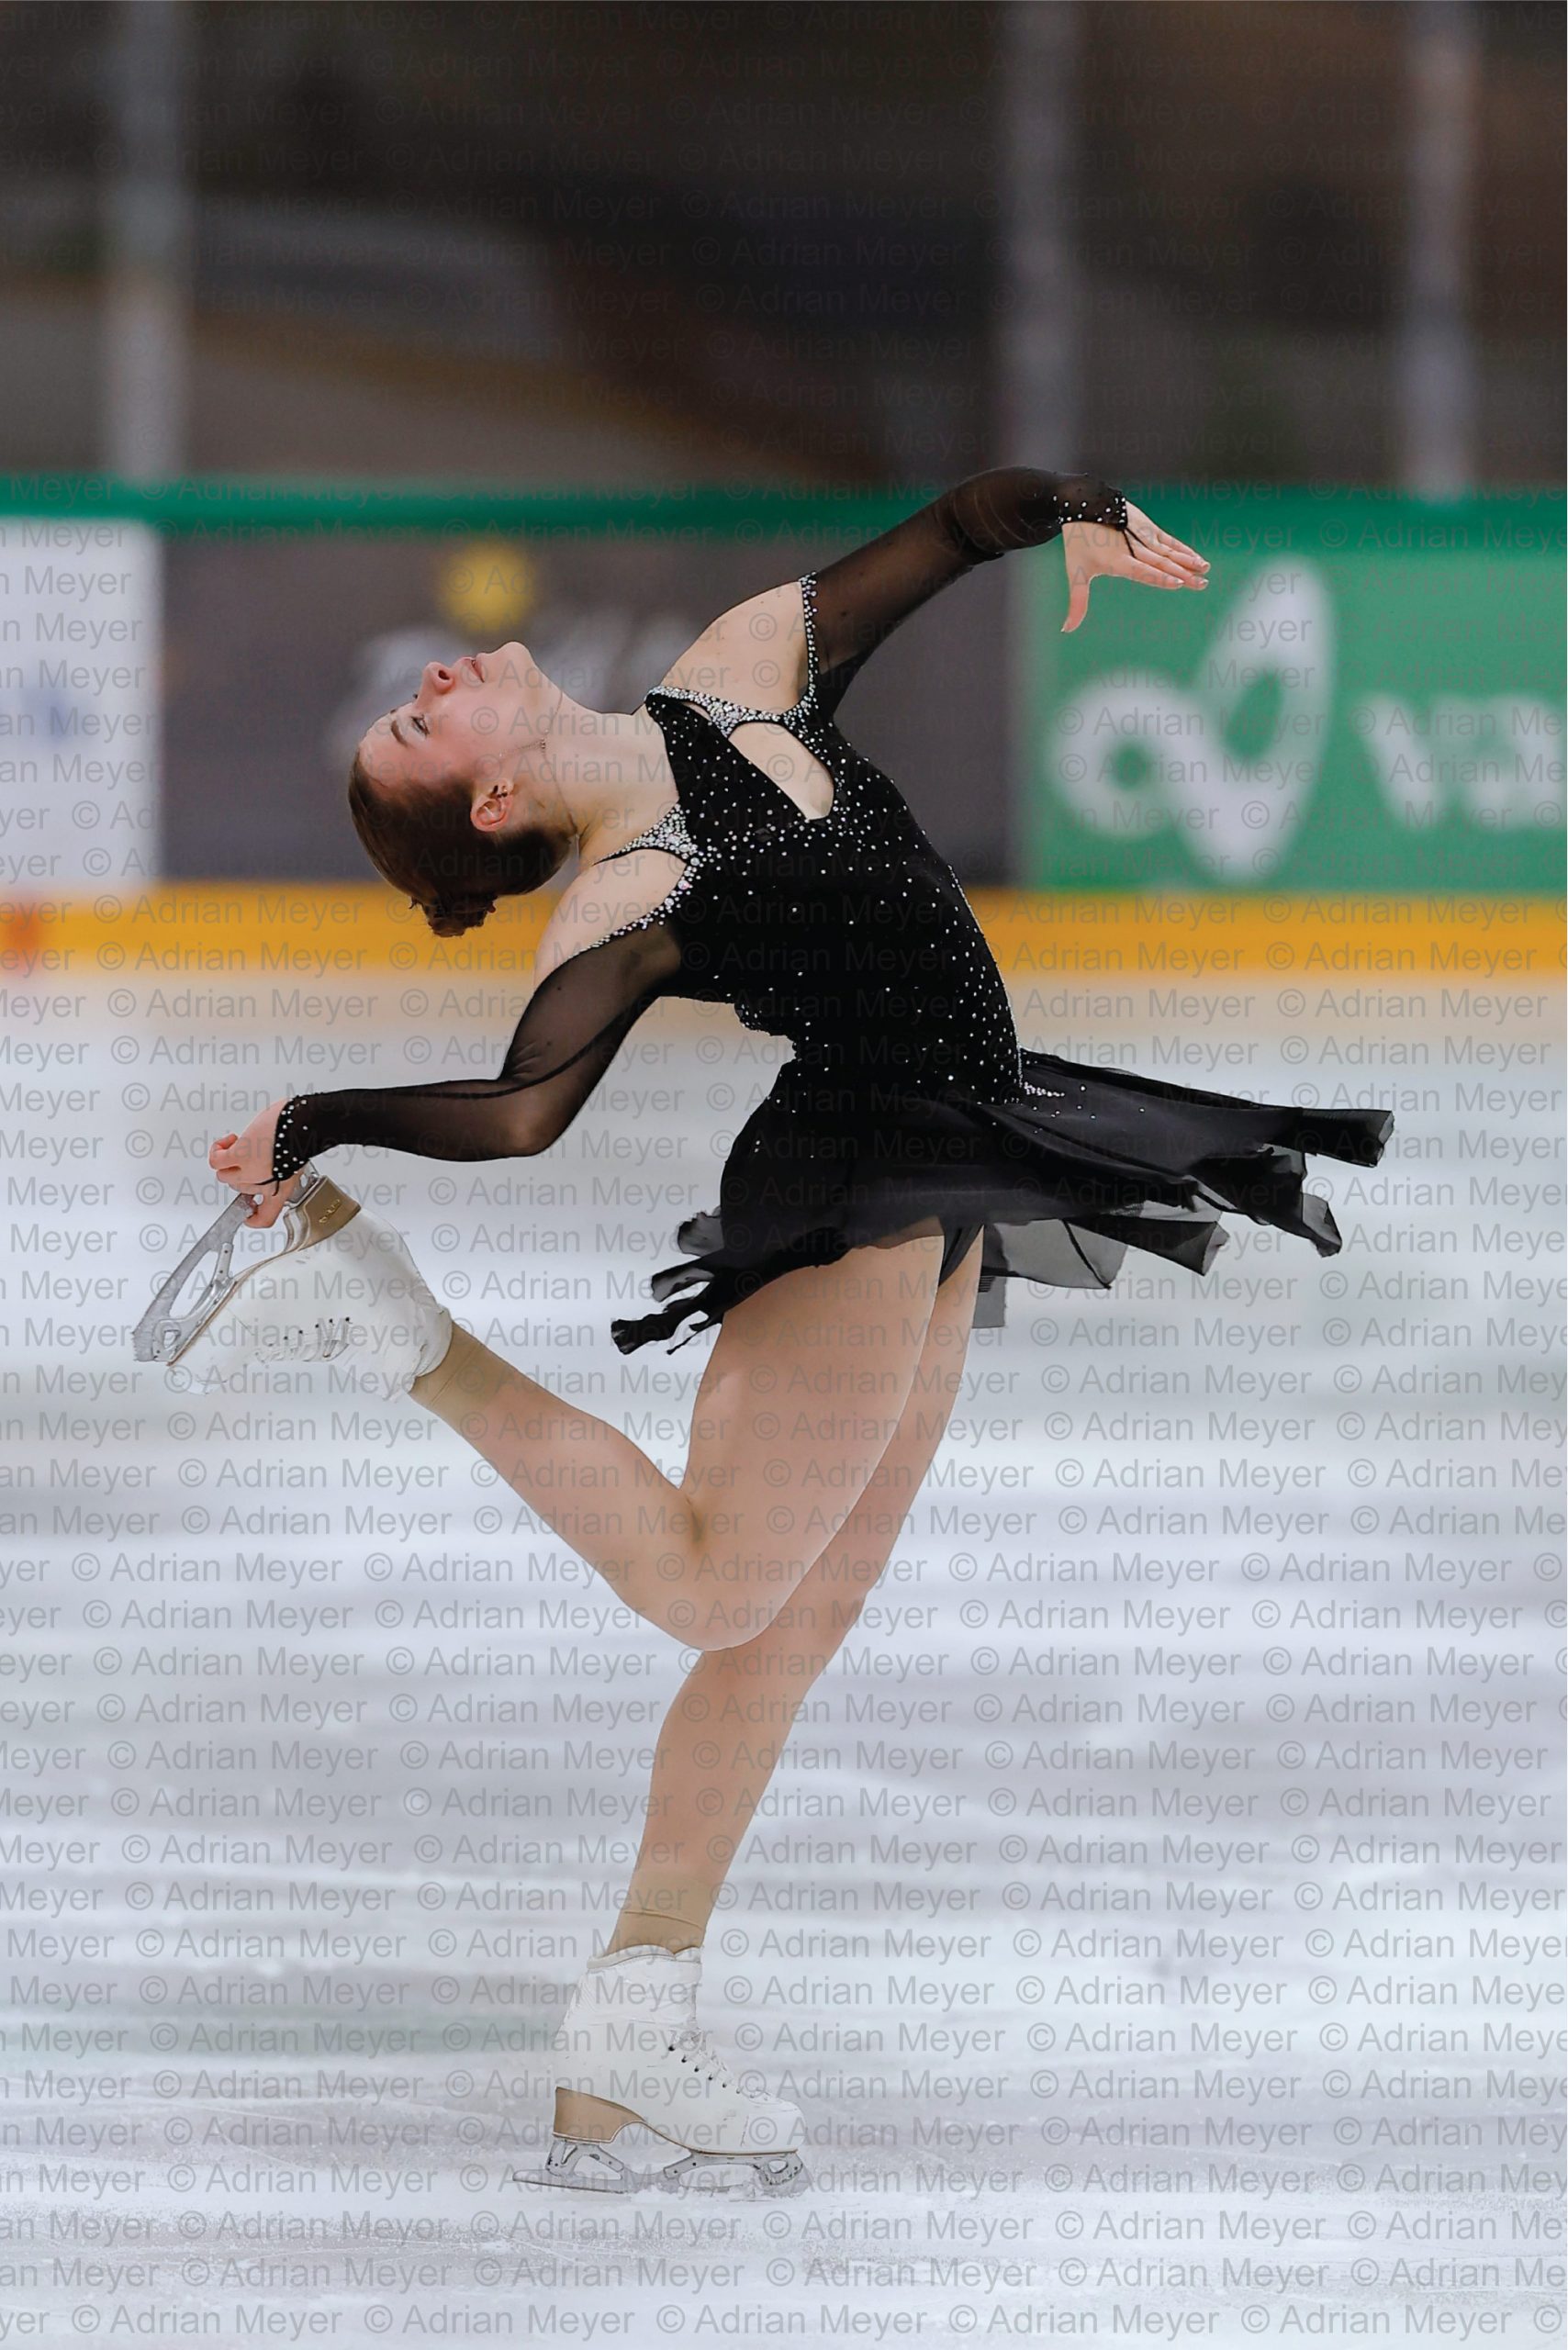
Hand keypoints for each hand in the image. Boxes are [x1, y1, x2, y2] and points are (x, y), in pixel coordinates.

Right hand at [208, 1101, 299, 1228]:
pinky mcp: (239, 1157)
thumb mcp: (298, 1159)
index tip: (249, 1216)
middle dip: (240, 1172)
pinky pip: (216, 1161)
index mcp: (282, 1190)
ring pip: (225, 1175)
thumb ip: (285, 1164)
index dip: (253, 1219)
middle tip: (245, 1156)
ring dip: (226, 1161)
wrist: (303, 1126)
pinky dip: (218, 1150)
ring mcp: (250, 1173)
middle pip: (240, 1189)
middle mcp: (265, 1186)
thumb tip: (277, 1153)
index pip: (265, 1218)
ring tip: (235, 1146)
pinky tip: (229, 1141)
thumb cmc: (304, 1137)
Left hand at [1060, 501, 1207, 633]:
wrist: (1082, 503)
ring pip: (1168, 550)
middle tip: (1202, 584)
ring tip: (1204, 571)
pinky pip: (1168, 541)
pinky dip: (1183, 549)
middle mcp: (1132, 548)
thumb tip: (1066, 630)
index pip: (1142, 571)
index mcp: (1117, 561)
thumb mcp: (1075, 572)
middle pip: (1162, 562)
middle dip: (1183, 574)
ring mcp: (1142, 535)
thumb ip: (1077, 602)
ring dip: (1188, 561)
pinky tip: (1196, 557)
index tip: (1178, 583)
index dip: (1160, 577)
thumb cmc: (1078, 541)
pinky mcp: (1147, 527)